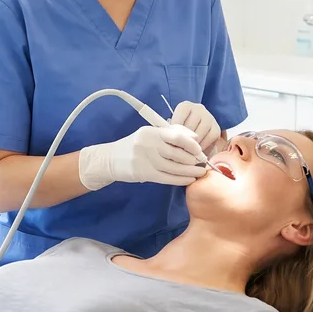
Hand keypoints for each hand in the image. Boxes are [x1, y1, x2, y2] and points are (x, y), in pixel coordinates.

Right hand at [78, 124, 207, 190]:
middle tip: (202, 164)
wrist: (110, 159)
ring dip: (190, 172)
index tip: (200, 150)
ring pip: (174, 168)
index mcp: (152, 131)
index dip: (192, 144)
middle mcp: (148, 144)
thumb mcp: (150, 134)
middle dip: (194, 160)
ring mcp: (145, 160)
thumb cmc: (134, 145)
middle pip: (178, 154)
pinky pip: (167, 178)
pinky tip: (188, 180)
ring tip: (199, 173)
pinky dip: (180, 180)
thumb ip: (171, 133)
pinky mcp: (143, 173)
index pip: (177, 136)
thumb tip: (194, 137)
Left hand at [170, 101, 224, 154]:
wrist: (198, 128)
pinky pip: (209, 139)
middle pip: (189, 128)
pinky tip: (197, 151)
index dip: (173, 135)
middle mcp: (198, 108)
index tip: (172, 143)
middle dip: (183, 142)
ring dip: (193, 146)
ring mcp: (209, 117)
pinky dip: (202, 147)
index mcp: (185, 106)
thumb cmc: (182, 128)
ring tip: (187, 152)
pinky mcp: (216, 128)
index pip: (177, 122)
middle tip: (179, 150)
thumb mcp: (174, 127)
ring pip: (199, 134)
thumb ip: (172, 131)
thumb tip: (170, 141)